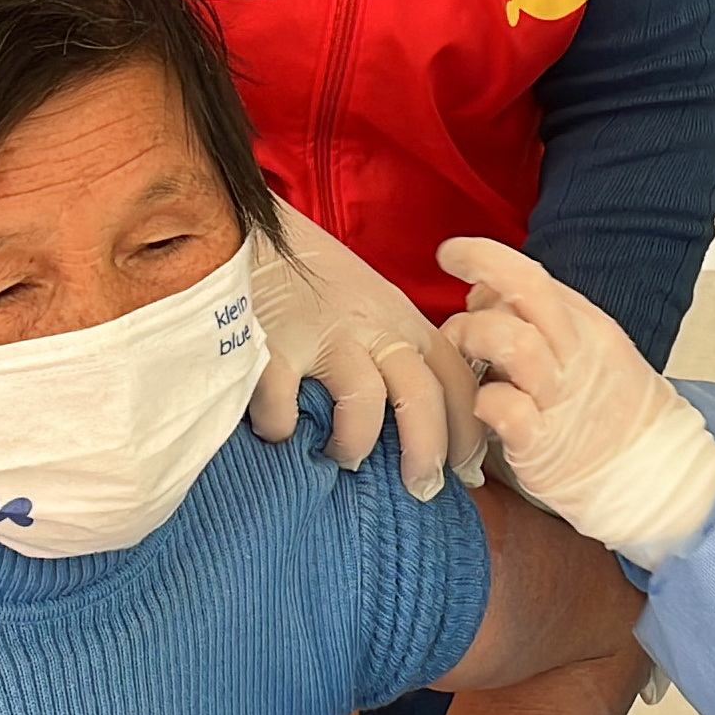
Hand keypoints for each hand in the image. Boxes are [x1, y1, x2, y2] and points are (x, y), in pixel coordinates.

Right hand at [250, 203, 484, 499]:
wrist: (245, 224)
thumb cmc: (308, 275)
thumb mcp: (367, 303)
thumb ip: (393, 348)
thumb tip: (419, 422)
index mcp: (400, 318)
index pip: (456, 376)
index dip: (469, 428)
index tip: (467, 471)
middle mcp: (371, 324)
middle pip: (422, 394)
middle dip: (428, 452)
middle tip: (420, 490)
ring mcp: (322, 332)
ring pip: (365, 402)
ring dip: (356, 443)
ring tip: (341, 459)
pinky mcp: (272, 342)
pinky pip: (285, 403)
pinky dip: (282, 426)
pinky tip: (277, 431)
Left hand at [439, 238, 714, 568]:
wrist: (659, 477)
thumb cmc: (614, 416)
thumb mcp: (591, 354)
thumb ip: (543, 323)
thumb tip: (483, 293)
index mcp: (587, 328)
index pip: (533, 275)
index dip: (486, 259)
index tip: (453, 255)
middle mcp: (576, 354)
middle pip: (528, 288)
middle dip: (479, 266)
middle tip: (450, 278)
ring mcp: (561, 398)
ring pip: (512, 342)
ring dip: (472, 337)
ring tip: (461, 355)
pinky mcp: (545, 445)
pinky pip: (506, 408)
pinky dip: (482, 401)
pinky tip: (481, 407)